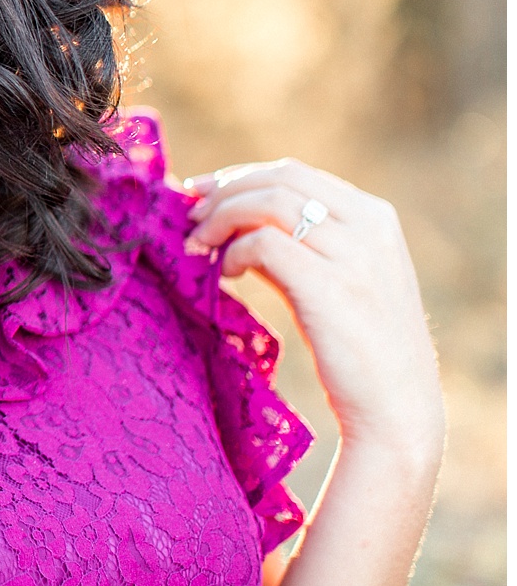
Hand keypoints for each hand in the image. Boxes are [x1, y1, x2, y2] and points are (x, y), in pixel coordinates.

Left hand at [183, 159, 443, 459]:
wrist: (396, 412)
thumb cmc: (359, 351)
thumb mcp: (337, 281)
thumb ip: (297, 246)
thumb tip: (231, 221)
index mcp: (375, 218)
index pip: (294, 173)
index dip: (240, 177)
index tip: (202, 193)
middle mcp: (369, 227)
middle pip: (278, 179)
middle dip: (224, 190)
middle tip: (189, 214)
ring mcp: (354, 255)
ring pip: (268, 203)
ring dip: (220, 217)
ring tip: (197, 245)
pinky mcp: (329, 286)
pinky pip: (263, 244)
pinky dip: (233, 251)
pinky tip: (223, 274)